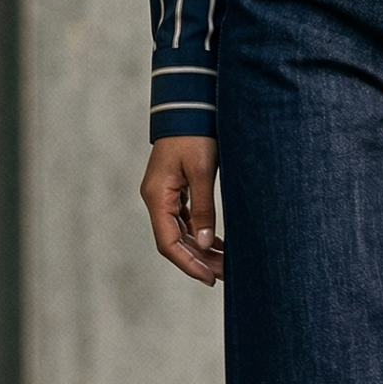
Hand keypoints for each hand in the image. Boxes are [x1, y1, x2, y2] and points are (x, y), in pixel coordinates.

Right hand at [141, 135, 224, 284]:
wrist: (189, 105)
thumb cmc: (195, 134)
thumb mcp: (202, 171)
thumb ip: (203, 208)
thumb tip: (203, 243)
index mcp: (157, 196)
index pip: (168, 243)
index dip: (188, 264)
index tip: (210, 278)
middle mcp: (156, 198)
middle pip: (174, 241)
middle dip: (199, 260)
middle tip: (225, 275)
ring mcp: (165, 194)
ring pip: (181, 232)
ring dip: (201, 249)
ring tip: (226, 264)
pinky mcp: (175, 189)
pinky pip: (185, 219)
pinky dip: (200, 232)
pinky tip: (217, 243)